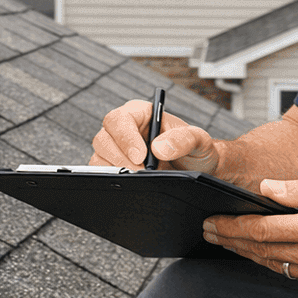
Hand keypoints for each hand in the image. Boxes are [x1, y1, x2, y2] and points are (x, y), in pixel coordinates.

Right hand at [90, 99, 220, 173]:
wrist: (195, 170)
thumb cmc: (194, 150)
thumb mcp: (198, 140)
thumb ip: (183, 139)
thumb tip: (159, 148)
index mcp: (141, 113)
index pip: (120, 119)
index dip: (125, 137)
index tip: (140, 156)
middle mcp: (124, 129)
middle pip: (104, 139)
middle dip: (121, 160)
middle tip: (142, 174)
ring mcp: (115, 149)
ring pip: (99, 158)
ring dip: (117, 172)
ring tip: (142, 179)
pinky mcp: (112, 167)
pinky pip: (100, 173)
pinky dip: (113, 181)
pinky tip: (134, 184)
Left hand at [202, 176, 297, 296]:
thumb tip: (267, 190)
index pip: (266, 231)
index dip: (234, 227)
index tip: (213, 222)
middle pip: (265, 252)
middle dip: (233, 241)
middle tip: (210, 232)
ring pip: (277, 267)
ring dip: (251, 254)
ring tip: (229, 242)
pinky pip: (296, 277)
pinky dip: (277, 264)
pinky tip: (264, 254)